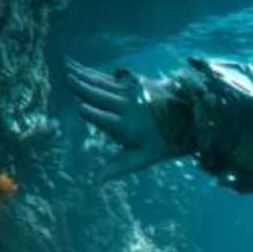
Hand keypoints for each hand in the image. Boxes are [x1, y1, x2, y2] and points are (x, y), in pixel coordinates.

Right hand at [63, 58, 178, 179]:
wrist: (188, 117)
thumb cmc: (160, 143)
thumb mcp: (141, 159)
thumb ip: (116, 168)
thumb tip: (94, 184)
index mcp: (127, 127)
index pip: (107, 119)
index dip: (94, 114)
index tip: (80, 108)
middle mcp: (127, 107)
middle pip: (100, 95)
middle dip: (82, 86)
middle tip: (65, 77)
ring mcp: (129, 92)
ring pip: (100, 83)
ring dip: (81, 74)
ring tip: (64, 66)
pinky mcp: (131, 83)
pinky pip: (106, 77)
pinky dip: (90, 72)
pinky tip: (76, 66)